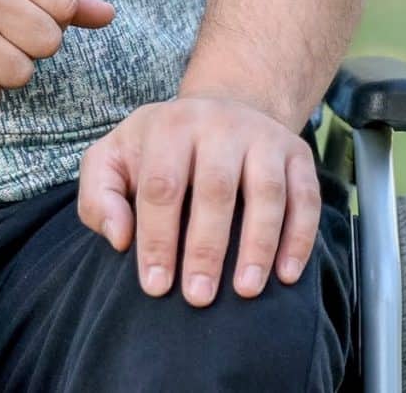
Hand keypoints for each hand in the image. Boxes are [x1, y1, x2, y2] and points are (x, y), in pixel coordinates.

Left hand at [77, 92, 321, 304]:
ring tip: (246, 290)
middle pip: (214, 189)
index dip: (157, 238)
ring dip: (258, 245)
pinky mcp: (297, 153)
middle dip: (205, 248)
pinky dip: (299, 238)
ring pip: (266, 193)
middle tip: (198, 296)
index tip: (156, 285)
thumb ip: (100, 196)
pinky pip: (305, 197)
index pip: (161, 186)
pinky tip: (285, 274)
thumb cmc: (159, 151)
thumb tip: (120, 238)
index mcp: (169, 126)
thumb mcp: (114, 159)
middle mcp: (219, 124)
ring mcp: (263, 136)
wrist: (220, 110)